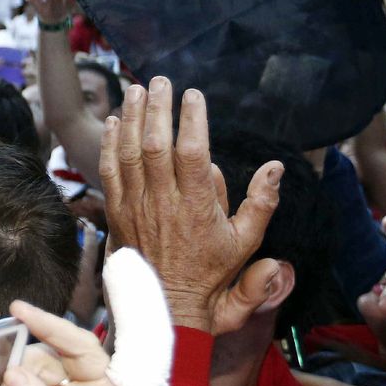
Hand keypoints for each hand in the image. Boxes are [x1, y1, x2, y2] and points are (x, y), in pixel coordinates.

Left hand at [98, 78, 282, 333]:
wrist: (167, 306)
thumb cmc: (211, 273)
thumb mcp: (246, 242)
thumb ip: (262, 202)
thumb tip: (275, 167)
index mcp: (197, 207)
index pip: (192, 153)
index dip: (192, 120)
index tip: (195, 95)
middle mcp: (163, 203)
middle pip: (156, 145)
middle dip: (158, 108)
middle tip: (161, 80)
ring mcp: (136, 207)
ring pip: (129, 154)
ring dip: (132, 118)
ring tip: (137, 89)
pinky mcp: (117, 212)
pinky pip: (110, 172)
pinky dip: (110, 144)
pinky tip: (115, 121)